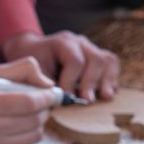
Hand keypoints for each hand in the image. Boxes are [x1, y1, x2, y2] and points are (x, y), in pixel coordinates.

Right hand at [0, 57, 56, 143]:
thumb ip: (22, 70)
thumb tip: (48, 84)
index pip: (29, 102)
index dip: (46, 97)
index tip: (51, 93)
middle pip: (35, 119)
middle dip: (44, 108)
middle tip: (41, 101)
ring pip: (35, 134)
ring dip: (38, 121)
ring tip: (28, 112)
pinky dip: (29, 133)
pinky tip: (17, 125)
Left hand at [1, 31, 118, 102]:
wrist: (34, 52)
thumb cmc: (32, 65)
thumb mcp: (31, 72)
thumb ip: (43, 84)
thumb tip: (59, 98)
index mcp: (63, 42)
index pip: (75, 61)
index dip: (71, 81)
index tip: (65, 97)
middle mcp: (80, 43)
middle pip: (96, 59)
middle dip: (91, 82)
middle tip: (87, 101)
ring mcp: (91, 48)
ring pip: (108, 60)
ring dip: (107, 80)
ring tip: (104, 97)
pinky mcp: (98, 58)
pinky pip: (111, 65)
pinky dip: (112, 79)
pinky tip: (106, 94)